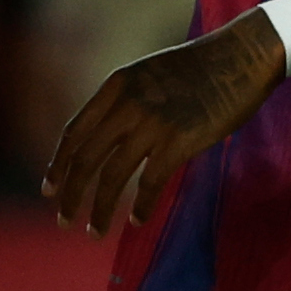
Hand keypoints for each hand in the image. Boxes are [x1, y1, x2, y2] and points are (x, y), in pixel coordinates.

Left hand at [42, 14, 283, 230]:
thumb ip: (124, 101)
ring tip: (93, 232)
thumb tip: (107, 138)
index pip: (74, 132)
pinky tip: (135, 221)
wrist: (241, 57)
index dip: (58, 165)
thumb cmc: (200, 68)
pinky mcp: (180, 140)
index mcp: (115, 86)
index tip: (49, 190)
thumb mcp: (148, 73)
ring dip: (99, 210)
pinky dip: (140, 207)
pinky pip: (150, 183)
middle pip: (85, 159)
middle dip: (70, 195)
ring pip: (112, 176)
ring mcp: (153, 123)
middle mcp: (127, 104)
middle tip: (64, 221)